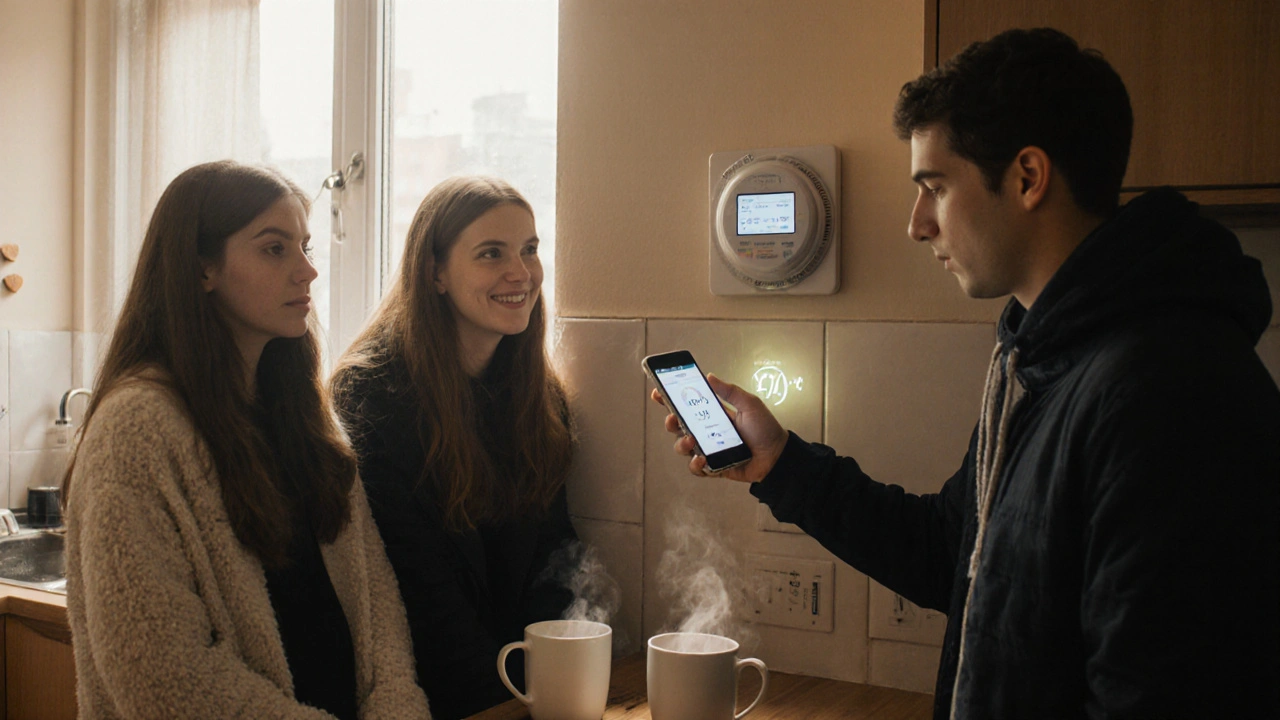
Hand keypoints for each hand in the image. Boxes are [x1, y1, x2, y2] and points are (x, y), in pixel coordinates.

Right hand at [650, 373, 787, 482]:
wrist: (778, 456)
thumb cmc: (765, 429)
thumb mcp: (750, 404)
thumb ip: (730, 391)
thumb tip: (710, 376)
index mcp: (713, 414)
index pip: (687, 405)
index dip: (670, 399)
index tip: (658, 392)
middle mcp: (707, 432)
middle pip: (678, 426)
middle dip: (670, 421)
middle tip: (673, 418)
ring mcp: (708, 449)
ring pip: (682, 447)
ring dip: (681, 443)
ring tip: (691, 440)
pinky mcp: (714, 466)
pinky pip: (696, 468)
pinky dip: (695, 464)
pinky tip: (701, 458)